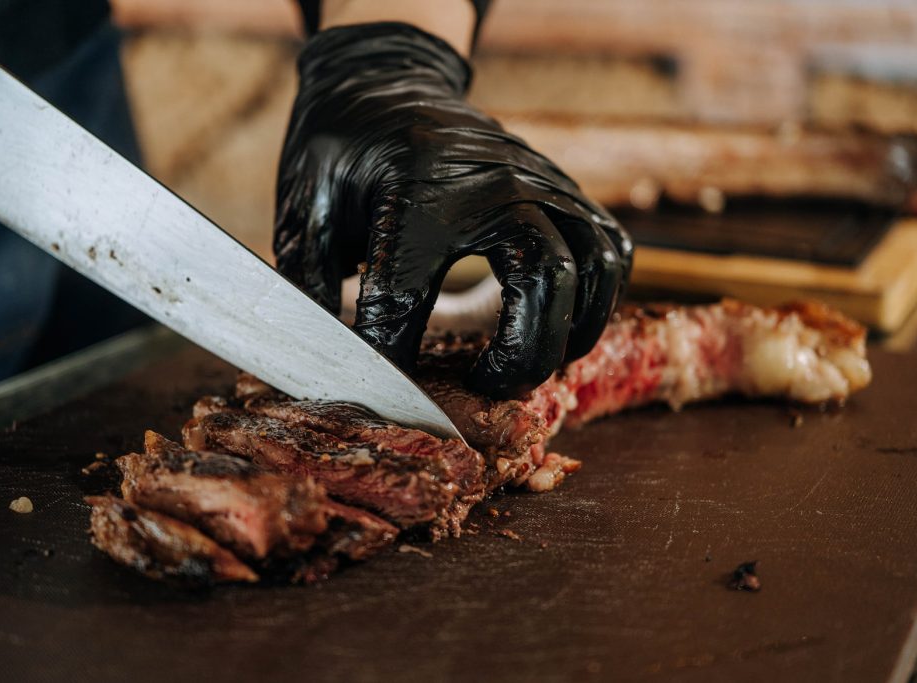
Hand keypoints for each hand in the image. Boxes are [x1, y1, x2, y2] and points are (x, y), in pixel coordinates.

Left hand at [274, 22, 632, 399]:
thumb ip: (310, 278)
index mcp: (417, 192)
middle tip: (485, 387)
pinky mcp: (562, 187)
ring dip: (569, 333)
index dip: (390, 359)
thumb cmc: (345, 145)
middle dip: (521, 356)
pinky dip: (599, 298)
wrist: (387, 79)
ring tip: (527, 365)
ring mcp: (540, 181)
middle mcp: (494, 184)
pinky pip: (610, 249)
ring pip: (592, 269)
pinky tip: (563, 325)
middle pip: (545, 282)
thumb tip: (327, 354)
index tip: (388, 392)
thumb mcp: (306, 201)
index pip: (405, 299)